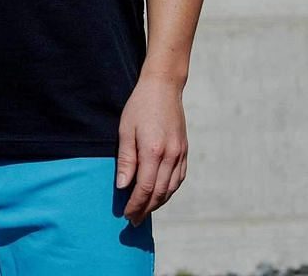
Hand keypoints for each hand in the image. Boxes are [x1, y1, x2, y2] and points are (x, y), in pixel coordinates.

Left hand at [115, 71, 187, 225]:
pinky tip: (160, 195)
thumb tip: (122, 187)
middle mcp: (170, 155)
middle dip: (146, 209)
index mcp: (153, 151)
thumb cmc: (139, 106)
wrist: (163, 87)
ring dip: (158, 203)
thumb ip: (126, 159)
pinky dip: (169, 191)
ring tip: (145, 211)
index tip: (126, 215)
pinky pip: (179, 178)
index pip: (145, 188)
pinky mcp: (184, 150)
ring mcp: (180, 153)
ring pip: (171, 188)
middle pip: (159, 192)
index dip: (136, 204)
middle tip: (133, 220)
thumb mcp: (125, 129)